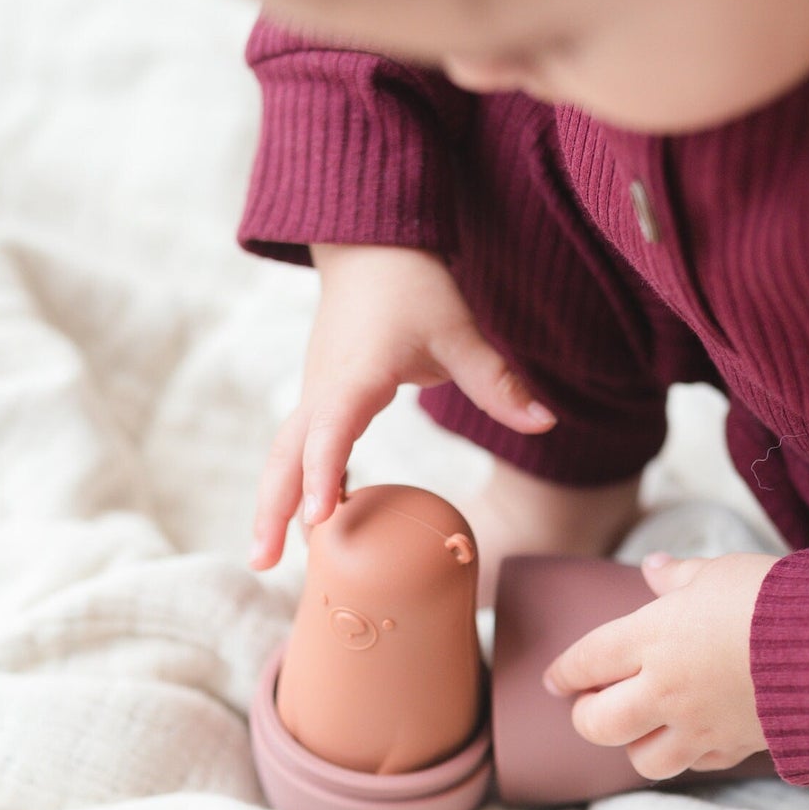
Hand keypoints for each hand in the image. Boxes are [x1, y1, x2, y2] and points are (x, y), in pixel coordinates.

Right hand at [250, 244, 554, 568]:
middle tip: (261, 562)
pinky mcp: (320, 399)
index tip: (320, 519)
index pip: (331, 432)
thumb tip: (547, 423)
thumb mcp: (460, 330)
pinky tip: (311, 525)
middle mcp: (323, 389)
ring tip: (266, 559)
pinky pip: (301, 449)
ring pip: (284, 455)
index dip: (323, 476)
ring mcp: (315, 394)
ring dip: (273, 504)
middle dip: (270, 509)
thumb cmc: (412, 285)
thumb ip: (498, 381)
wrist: (370, 246)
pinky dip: (299, 485)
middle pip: (285, 456)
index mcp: (355, 375)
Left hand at [542, 550, 776, 779]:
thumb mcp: (720, 572)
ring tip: (641, 725)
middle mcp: (665, 689)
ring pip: (641, 759)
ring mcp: (699, 725)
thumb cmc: (775, 598)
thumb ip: (679, 576)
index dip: (564, 673)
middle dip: (586, 717)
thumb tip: (653, 567)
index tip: (554, 681)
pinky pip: (695, 765)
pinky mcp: (735, 747)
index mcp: (652, 637)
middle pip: (598, 723)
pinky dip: (687, 755)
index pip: (587, 661)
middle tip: (592, 705)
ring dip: (633, 744)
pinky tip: (693, 735)